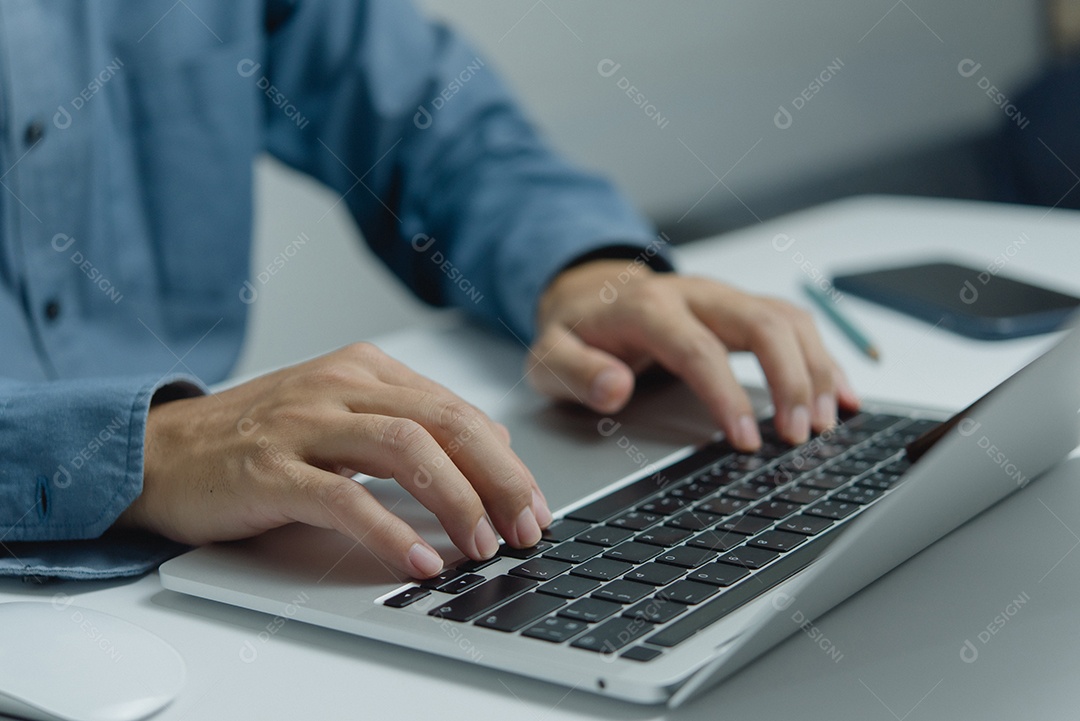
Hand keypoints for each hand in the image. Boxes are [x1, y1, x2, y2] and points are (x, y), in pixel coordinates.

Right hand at [116, 344, 551, 577]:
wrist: (163, 450)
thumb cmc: (258, 438)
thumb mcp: (341, 415)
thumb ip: (408, 424)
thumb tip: (489, 449)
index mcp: (365, 370)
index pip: (457, 411)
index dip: (505, 461)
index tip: (532, 504)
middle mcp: (340, 387)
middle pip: (445, 424)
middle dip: (499, 479)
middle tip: (527, 526)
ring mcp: (304, 425)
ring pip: (406, 450)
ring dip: (457, 500)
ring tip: (482, 544)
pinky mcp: (270, 469)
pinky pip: (343, 497)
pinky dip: (387, 530)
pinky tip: (416, 558)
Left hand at [529, 260, 859, 448]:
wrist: (589, 293)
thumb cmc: (575, 331)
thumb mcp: (549, 355)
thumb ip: (576, 372)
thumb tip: (616, 389)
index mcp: (647, 307)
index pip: (699, 348)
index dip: (728, 395)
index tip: (748, 441)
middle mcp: (695, 295)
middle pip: (761, 323)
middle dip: (791, 379)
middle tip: (801, 435)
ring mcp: (724, 298)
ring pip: (788, 319)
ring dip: (817, 369)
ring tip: (827, 422)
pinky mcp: (742, 308)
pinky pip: (795, 324)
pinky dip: (825, 358)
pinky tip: (843, 395)